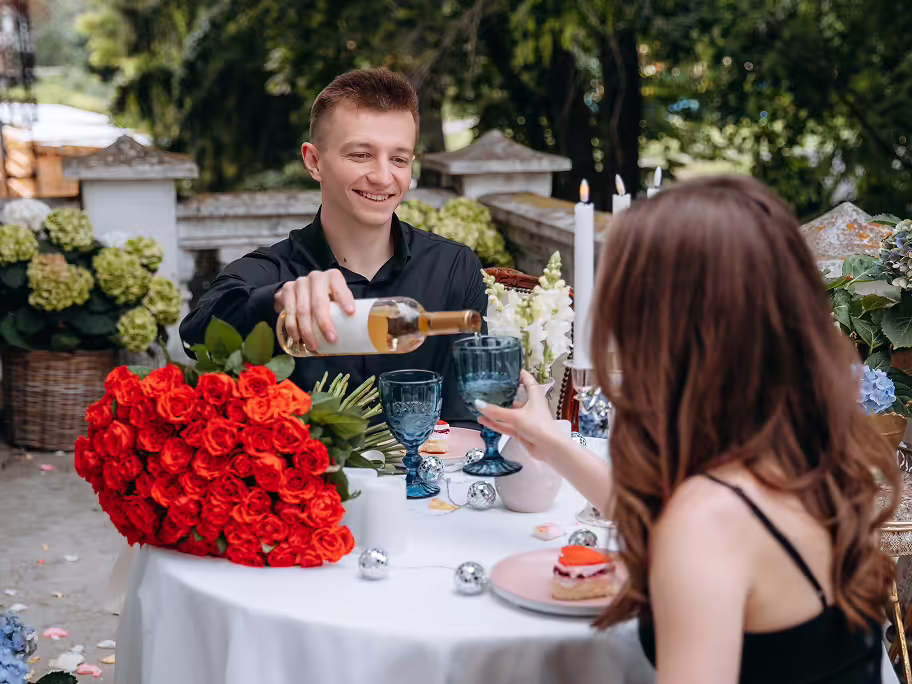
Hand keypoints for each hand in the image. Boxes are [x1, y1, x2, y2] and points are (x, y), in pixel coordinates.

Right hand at [273, 270, 354, 351]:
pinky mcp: (286, 290)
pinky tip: (298, 338)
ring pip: (302, 310)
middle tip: (331, 340)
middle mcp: (315, 277)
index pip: (339, 287)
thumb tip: (356, 333)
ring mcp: (299, 283)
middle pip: (318, 302)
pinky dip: (293, 328)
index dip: (344, 299)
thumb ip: (345, 309)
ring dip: (307, 331)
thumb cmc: (327, 296)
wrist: (303, 288)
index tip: (350, 313)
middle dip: (324, 324)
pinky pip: (289, 312)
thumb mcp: (338, 298)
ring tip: (313, 346)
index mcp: (333, 277)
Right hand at [478, 370, 613, 509]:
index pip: (527, 379)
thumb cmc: (538, 426)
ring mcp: (525, 419)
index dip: (518, 373)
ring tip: (481, 404)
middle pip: (516, 395)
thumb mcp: (515, 416)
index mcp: (534, 395)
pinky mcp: (521, 430)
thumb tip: (478, 403)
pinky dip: (495, 423)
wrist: (549, 448)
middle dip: (504, 392)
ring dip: (496, 410)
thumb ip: (496, 412)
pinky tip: (482, 420)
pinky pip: (506, 425)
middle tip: (488, 385)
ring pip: (508, 412)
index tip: (506, 368)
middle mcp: (530, 405)